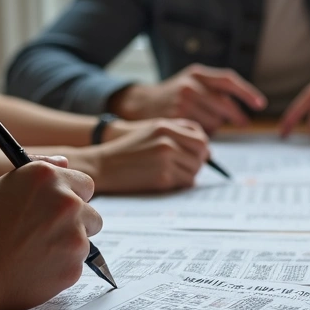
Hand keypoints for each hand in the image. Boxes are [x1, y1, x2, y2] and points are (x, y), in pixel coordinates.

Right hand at [0, 156, 102, 309]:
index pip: (84, 184)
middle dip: (75, 224)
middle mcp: (67, 202)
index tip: (60, 208)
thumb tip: (65, 163)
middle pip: (91, 214)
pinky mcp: (74, 267)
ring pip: (84, 241)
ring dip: (67, 246)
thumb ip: (38, 176)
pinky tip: (31, 270)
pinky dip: (59, 269)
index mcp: (47, 177)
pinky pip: (74, 265)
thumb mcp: (0, 188)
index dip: (72, 197)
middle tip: (47, 234)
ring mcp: (74, 236)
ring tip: (32, 253)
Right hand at [91, 119, 209, 192]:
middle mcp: (167, 141)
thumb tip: (207, 149)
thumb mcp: (151, 131)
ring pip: (195, 169)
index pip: (200, 136)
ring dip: (189, 174)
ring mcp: (165, 160)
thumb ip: (177, 133)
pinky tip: (169, 180)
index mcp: (165, 127)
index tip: (198, 154)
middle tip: (189, 167)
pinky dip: (181, 183)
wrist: (103, 165)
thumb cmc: (128, 149)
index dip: (202, 147)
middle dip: (199, 161)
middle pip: (201, 152)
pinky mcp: (162, 178)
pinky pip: (185, 182)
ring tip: (175, 174)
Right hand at [111, 64, 266, 132]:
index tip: (260, 104)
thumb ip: (210, 94)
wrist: (136, 108)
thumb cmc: (168, 101)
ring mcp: (182, 102)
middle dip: (234, 116)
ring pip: (215, 122)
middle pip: (224, 105)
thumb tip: (237, 116)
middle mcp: (190, 85)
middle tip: (243, 123)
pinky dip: (202, 138)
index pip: (228, 80)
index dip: (246, 92)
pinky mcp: (176, 119)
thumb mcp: (188, 86)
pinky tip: (191, 137)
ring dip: (214, 128)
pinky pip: (201, 134)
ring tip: (200, 126)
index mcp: (196, 74)